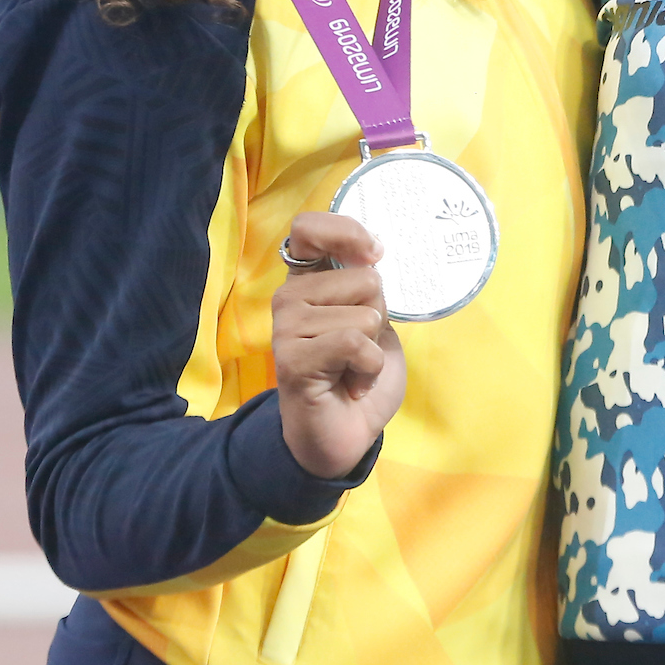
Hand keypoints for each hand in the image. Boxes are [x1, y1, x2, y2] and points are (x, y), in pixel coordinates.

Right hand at [273, 211, 404, 479]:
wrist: (345, 436)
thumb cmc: (359, 374)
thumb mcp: (373, 322)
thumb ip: (367, 288)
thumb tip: (370, 252)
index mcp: (309, 281)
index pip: (308, 228)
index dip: (345, 230)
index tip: (373, 252)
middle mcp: (290, 298)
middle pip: (365, 277)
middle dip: (378, 316)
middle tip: (358, 348)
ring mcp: (286, 328)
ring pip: (365, 313)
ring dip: (374, 349)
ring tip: (352, 369)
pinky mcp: (292, 359)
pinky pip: (355, 343)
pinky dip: (369, 368)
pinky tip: (352, 385)